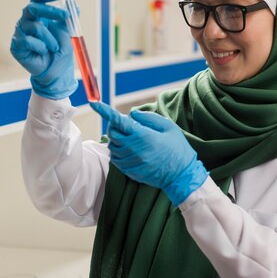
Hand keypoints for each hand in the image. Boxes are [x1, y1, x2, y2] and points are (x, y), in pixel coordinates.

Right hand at [10, 0, 77, 99]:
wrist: (56, 73)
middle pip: (33, 8)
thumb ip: (69, 18)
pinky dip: (41, 47)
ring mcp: (20, 33)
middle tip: (65, 16)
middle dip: (50, 10)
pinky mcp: (16, 45)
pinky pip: (28, 41)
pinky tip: (43, 53)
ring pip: (35, 27)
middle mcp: (28, 22)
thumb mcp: (68, 33)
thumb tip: (73, 3)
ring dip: (50, 38)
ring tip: (55, 47)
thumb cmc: (60, 51)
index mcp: (39, 16)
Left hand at [90, 102, 208, 205]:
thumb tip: (131, 114)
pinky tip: (133, 150)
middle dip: (115, 126)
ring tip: (133, 139)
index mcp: (143, 136)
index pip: (119, 121)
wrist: (181, 175)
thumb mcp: (169, 127)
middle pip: (112, 133)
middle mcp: (134, 149)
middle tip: (127, 125)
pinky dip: (120, 151)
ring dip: (118, 139)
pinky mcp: (129, 171)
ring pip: (112, 146)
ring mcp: (130, 161)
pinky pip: (116, 158)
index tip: (94, 102)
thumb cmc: (178, 148)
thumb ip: (149, 118)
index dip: (105, 110)